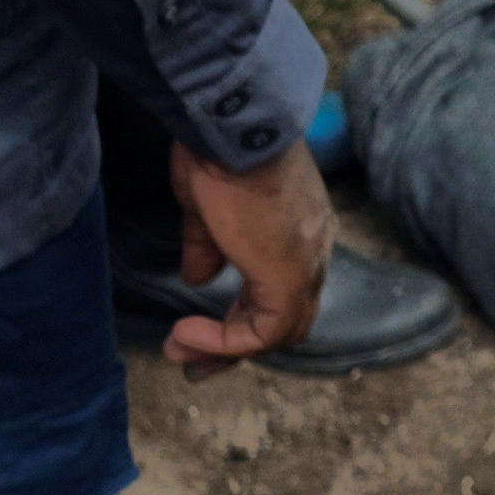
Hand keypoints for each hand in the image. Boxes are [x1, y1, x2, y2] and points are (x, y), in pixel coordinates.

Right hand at [163, 137, 335, 369]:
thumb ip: (208, 245)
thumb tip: (199, 277)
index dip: (241, 316)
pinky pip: (262, 333)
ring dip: (226, 349)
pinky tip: (186, 332)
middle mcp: (314, 252)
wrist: (233, 130)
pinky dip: (224, 342)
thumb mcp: (207, 206)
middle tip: (194, 364)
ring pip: (278, 333)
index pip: (282, 289)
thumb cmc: (218, 153)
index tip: (197, 329)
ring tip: (180, 351)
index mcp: (301, 229)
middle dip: (236, 345)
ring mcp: (306, 267)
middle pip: (286, 320)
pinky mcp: (289, 280)